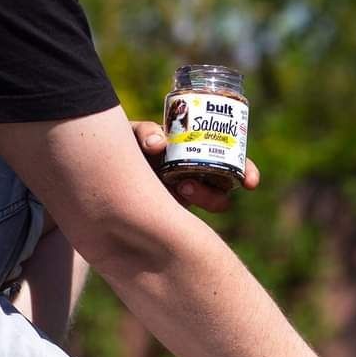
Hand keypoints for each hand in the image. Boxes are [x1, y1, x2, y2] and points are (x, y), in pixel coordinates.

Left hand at [130, 120, 260, 211]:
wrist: (104, 173)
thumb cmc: (120, 147)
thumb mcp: (130, 134)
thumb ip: (144, 133)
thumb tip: (160, 144)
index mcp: (197, 150)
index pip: (232, 158)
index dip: (246, 170)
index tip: (251, 183)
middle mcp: (198, 172)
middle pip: (225, 184)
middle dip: (221, 192)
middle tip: (191, 185)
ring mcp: (187, 193)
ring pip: (213, 202)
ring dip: (205, 198)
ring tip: (180, 189)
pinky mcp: (174, 213)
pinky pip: (190, 223)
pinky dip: (187, 222)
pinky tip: (170, 211)